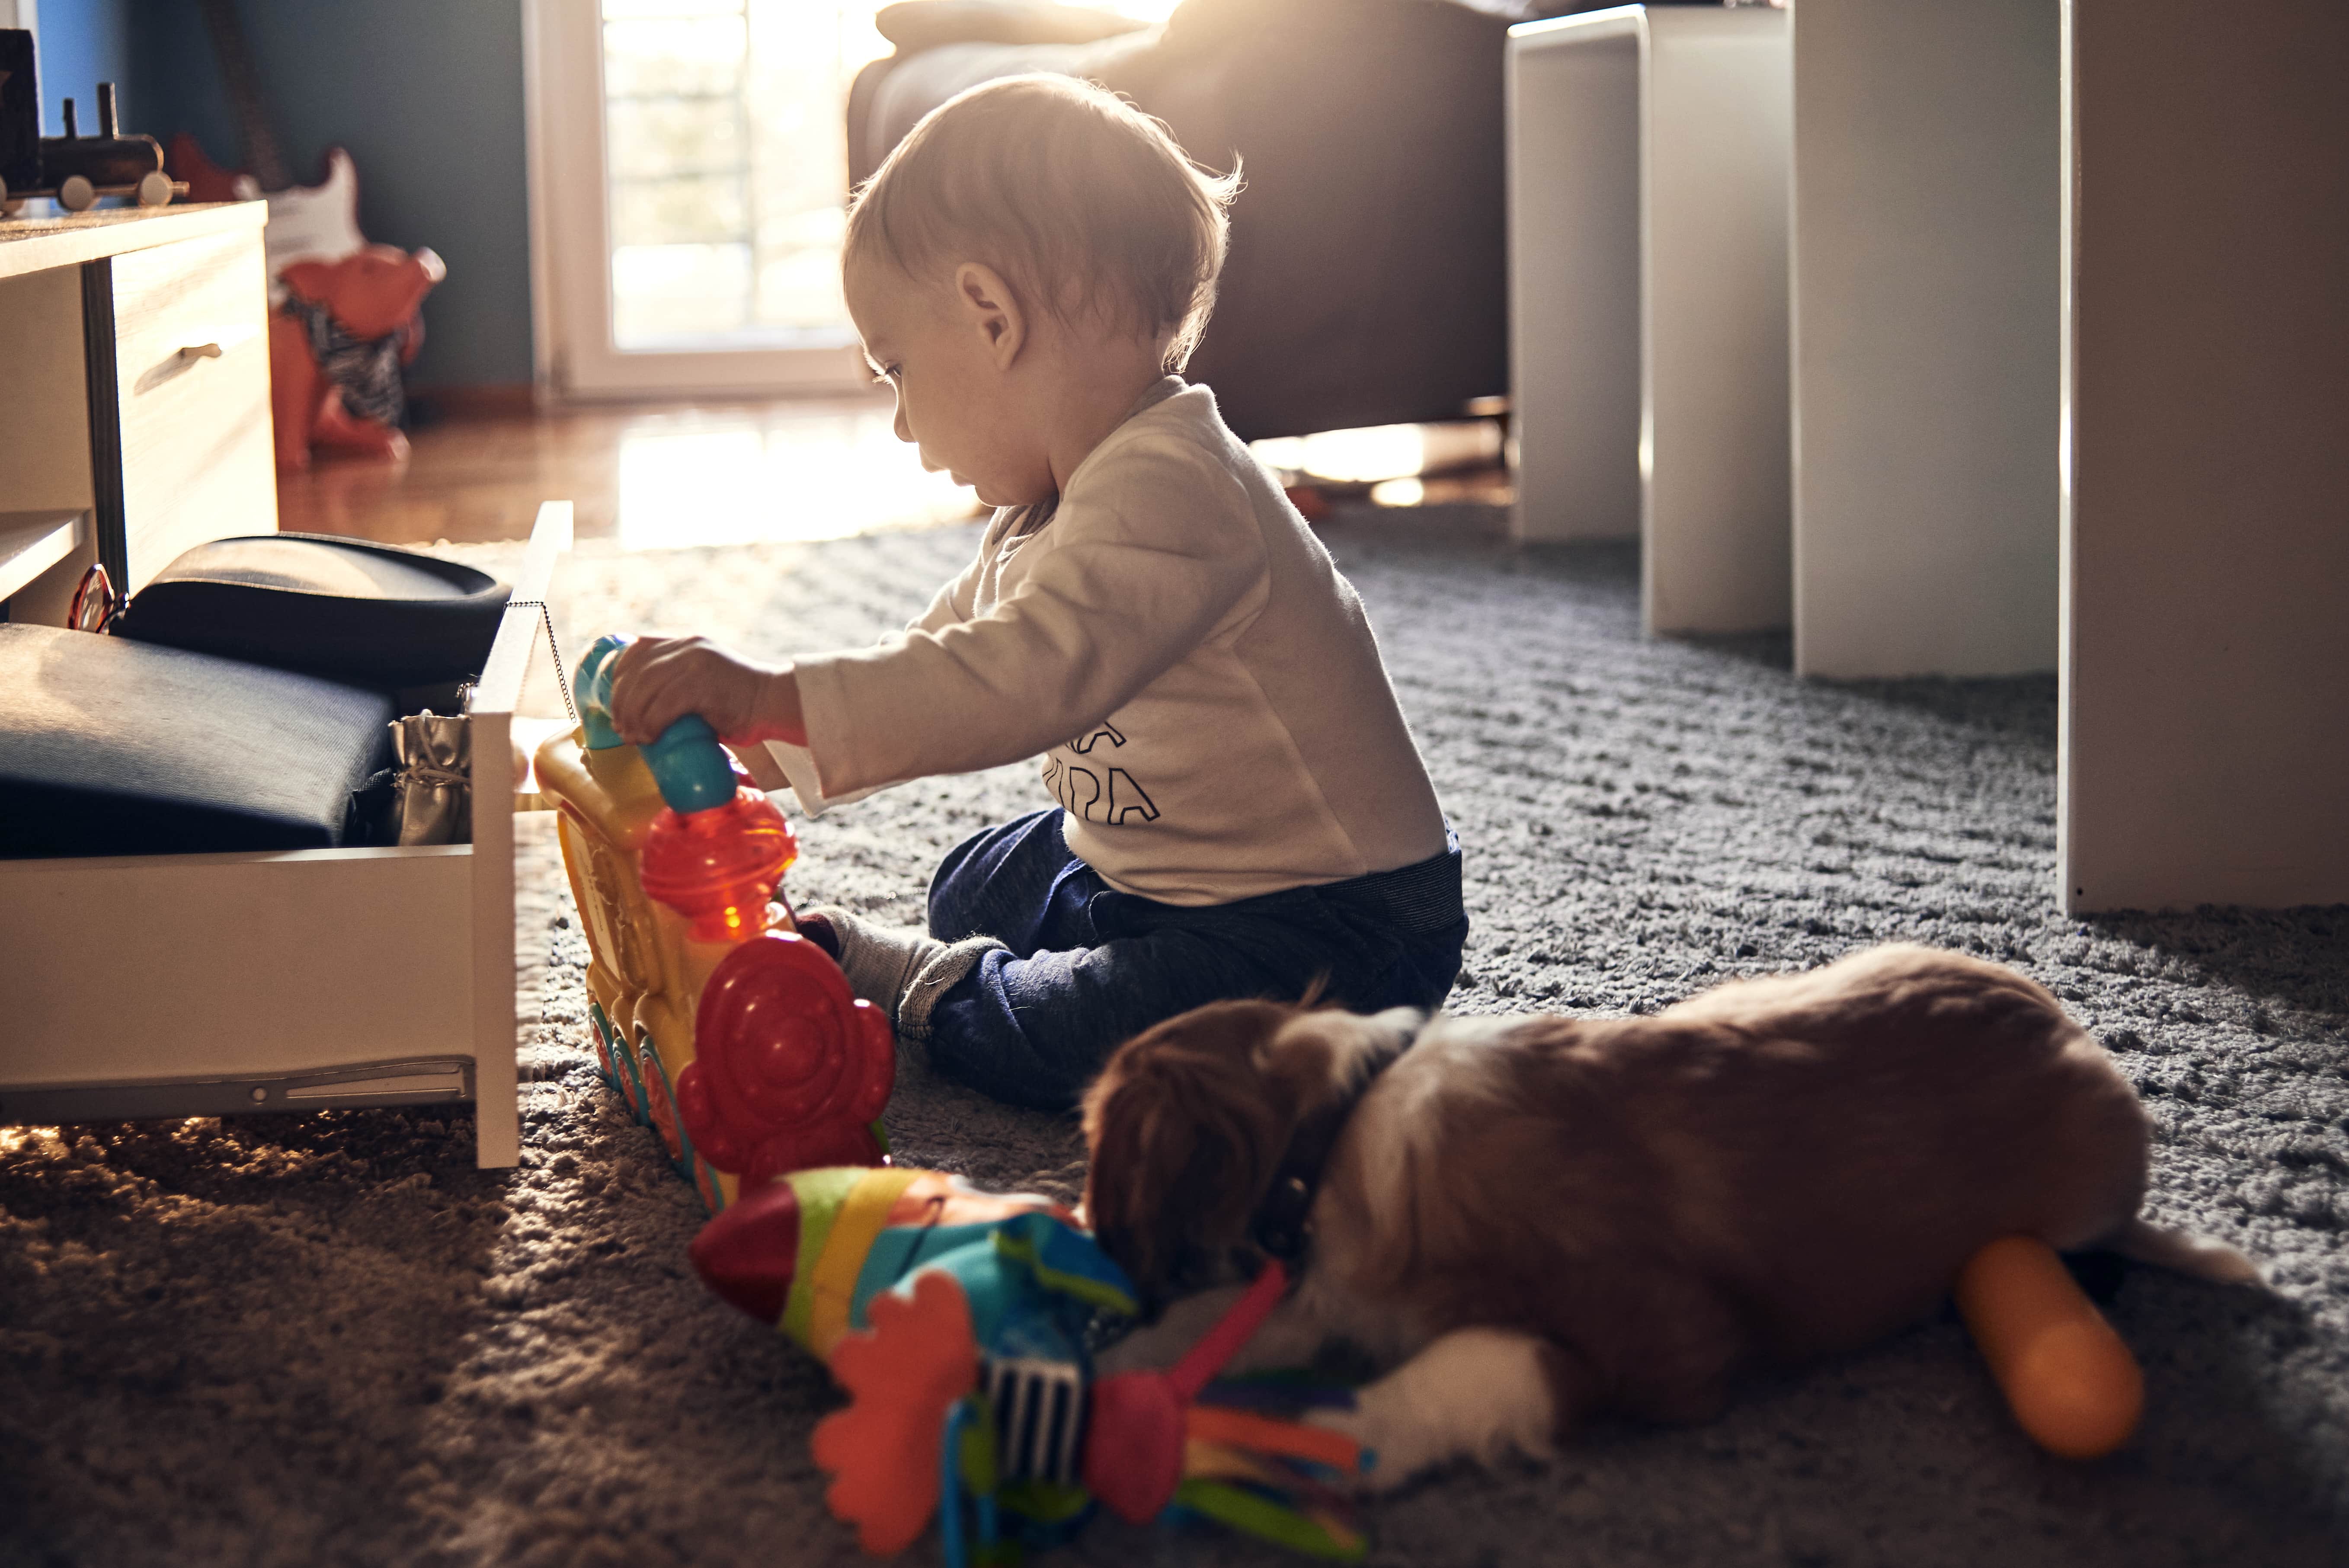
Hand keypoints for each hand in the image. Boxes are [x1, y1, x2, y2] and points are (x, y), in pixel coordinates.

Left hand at [606, 634, 804, 747]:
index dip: (619, 676)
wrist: (774, 703)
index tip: (616, 704)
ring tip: (634, 738)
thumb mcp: (703, 680)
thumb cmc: (739, 703)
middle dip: (621, 704)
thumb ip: (677, 681)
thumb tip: (639, 708)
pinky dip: (651, 724)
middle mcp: (688, 647)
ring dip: (633, 717)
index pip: (638, 650)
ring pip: (645, 689)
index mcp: (687, 643)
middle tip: (622, 730)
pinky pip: (663, 705)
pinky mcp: (703, 685)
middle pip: (636, 672)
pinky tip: (652, 738)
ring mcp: (696, 663)